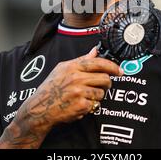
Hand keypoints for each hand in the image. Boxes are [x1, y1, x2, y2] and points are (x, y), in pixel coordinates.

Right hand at [0, 46, 122, 147]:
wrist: (40, 108)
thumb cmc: (51, 88)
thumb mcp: (62, 69)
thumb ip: (81, 60)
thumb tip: (95, 51)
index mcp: (73, 67)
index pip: (99, 63)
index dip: (112, 67)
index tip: (119, 71)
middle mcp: (76, 79)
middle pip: (105, 78)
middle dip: (107, 83)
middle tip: (103, 86)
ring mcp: (79, 93)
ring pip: (102, 93)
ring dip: (97, 96)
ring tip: (86, 96)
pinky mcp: (81, 106)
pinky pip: (95, 105)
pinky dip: (90, 106)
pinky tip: (80, 104)